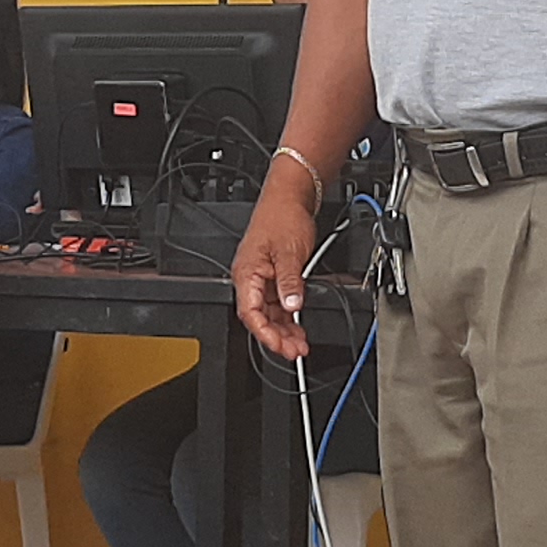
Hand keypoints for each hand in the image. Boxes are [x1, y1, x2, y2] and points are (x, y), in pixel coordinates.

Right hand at [229, 187, 319, 359]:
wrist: (290, 196)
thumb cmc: (282, 216)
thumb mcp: (289, 252)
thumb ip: (290, 282)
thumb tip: (292, 305)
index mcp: (247, 272)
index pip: (250, 313)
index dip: (265, 333)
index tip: (281, 346)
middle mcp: (251, 277)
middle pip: (259, 317)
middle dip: (276, 337)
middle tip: (295, 350)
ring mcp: (262, 277)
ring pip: (269, 312)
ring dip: (283, 329)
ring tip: (299, 343)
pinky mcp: (274, 275)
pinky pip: (278, 302)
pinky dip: (288, 315)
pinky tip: (298, 324)